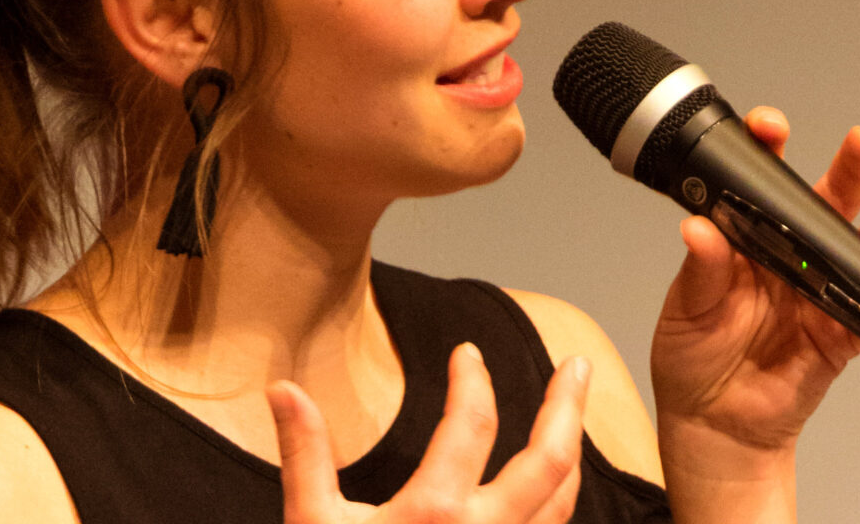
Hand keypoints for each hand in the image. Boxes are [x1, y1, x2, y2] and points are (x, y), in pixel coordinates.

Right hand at [267, 343, 589, 523]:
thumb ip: (306, 455)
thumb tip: (283, 389)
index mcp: (436, 513)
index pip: (472, 423)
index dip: (473, 380)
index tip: (468, 353)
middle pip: (549, 461)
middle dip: (564, 406)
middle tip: (576, 366)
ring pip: (562, 507)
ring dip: (571, 456)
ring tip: (570, 419)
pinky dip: (558, 512)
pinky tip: (553, 495)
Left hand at [649, 108, 859, 460]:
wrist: (712, 425)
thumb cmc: (691, 358)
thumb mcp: (686, 310)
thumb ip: (701, 271)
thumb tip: (698, 229)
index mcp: (743, 241)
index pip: (759, 187)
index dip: (768, 152)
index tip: (771, 127)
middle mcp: (786, 260)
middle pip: (821, 208)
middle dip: (845, 172)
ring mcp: (816, 295)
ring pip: (853, 253)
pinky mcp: (838, 336)